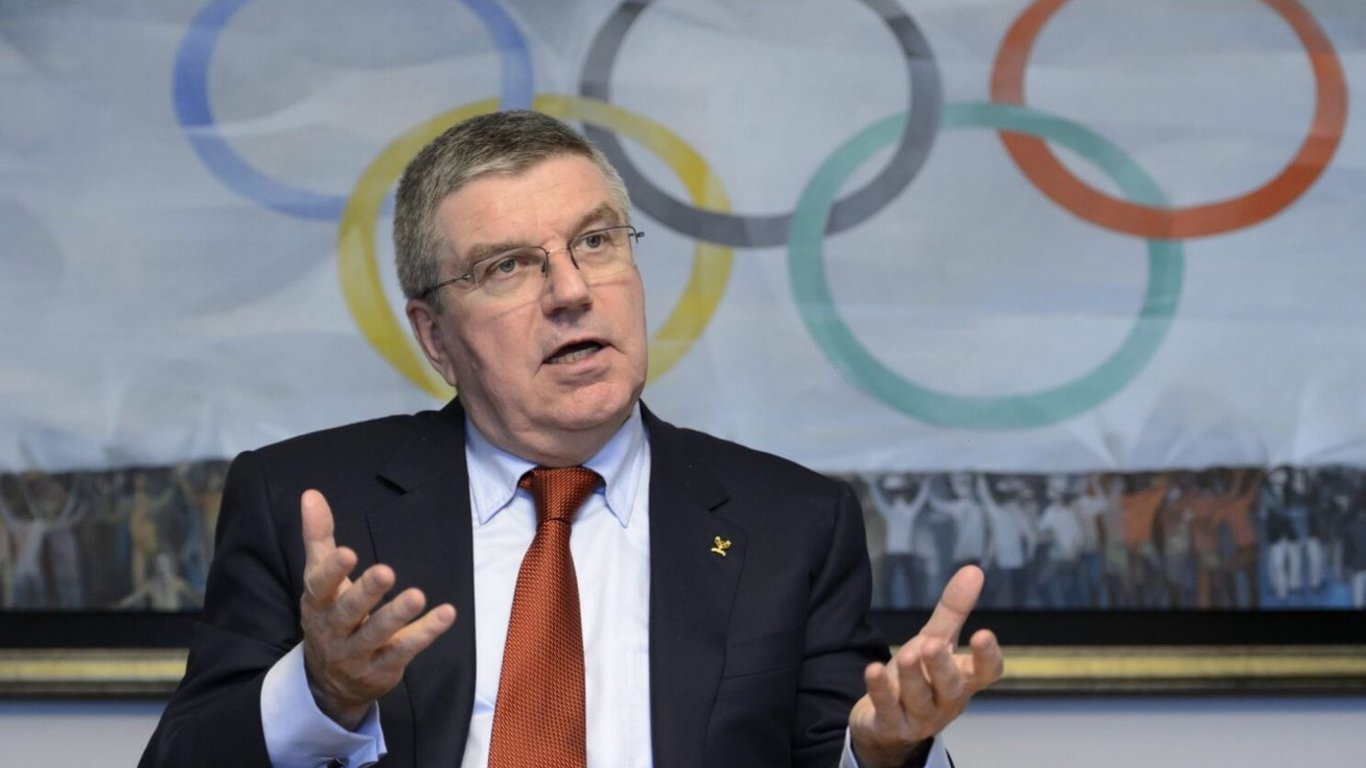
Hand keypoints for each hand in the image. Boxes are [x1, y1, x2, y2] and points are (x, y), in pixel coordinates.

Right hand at [299, 490, 455, 728]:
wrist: (330, 682)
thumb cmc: (330, 614)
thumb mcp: (319, 578)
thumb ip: (319, 537)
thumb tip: (311, 494)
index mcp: (317, 604)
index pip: (319, 587)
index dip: (332, 571)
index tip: (347, 552)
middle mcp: (333, 630)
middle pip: (347, 612)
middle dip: (365, 593)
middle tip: (386, 571)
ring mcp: (356, 654)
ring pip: (375, 635)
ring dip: (396, 615)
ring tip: (417, 595)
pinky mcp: (381, 669)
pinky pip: (404, 651)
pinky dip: (425, 632)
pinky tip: (445, 614)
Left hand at [849, 565, 1002, 767]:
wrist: (887, 722)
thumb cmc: (920, 676)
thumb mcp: (936, 641)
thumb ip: (954, 611)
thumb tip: (974, 569)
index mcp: (963, 679)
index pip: (985, 673)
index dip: (987, 657)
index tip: (983, 634)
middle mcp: (945, 701)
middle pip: (950, 687)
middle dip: (942, 667)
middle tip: (932, 645)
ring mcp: (919, 717)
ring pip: (918, 698)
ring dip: (913, 677)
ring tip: (908, 654)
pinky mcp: (890, 725)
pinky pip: (887, 709)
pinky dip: (880, 690)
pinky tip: (873, 670)